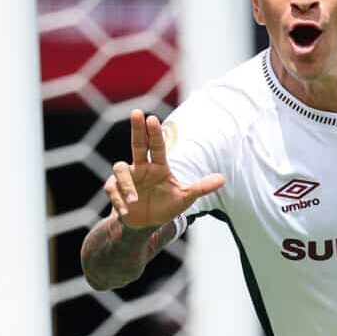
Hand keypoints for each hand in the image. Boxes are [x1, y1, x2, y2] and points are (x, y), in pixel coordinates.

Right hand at [103, 109, 223, 231]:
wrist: (147, 222)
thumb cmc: (165, 205)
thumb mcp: (185, 197)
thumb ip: (201, 187)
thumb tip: (223, 179)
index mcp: (158, 166)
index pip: (157, 147)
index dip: (154, 134)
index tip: (152, 119)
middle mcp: (141, 167)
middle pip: (137, 144)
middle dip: (136, 129)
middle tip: (136, 112)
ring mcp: (128, 178)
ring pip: (120, 168)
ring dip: (127, 184)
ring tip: (135, 200)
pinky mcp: (115, 190)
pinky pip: (113, 190)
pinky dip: (119, 200)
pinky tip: (126, 210)